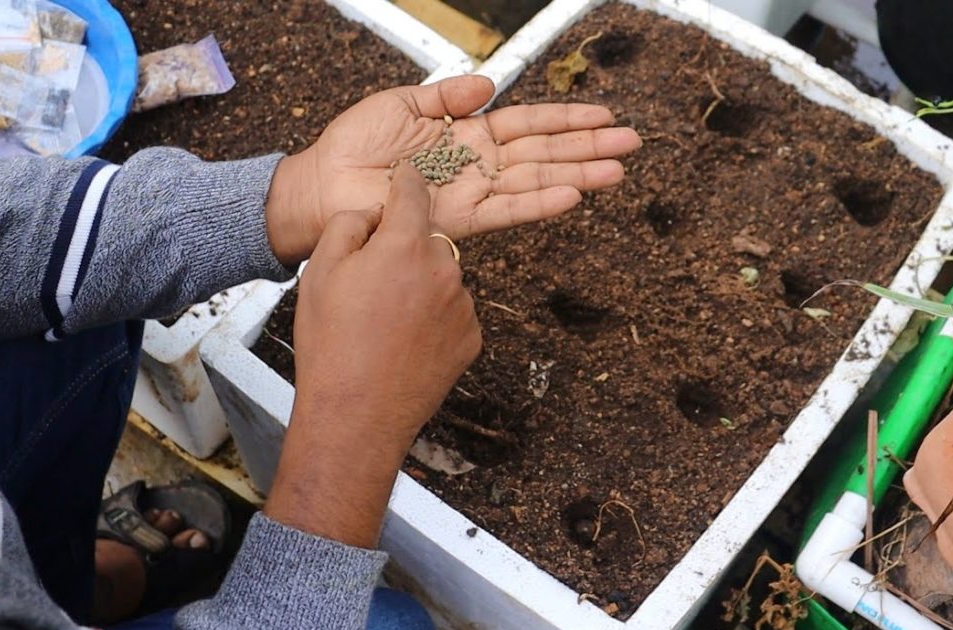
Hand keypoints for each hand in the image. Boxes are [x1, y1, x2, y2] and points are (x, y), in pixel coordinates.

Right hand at [264, 164, 480, 547]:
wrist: (357, 416)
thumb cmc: (331, 343)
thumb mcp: (319, 272)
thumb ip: (348, 226)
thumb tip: (372, 215)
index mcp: (405, 245)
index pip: (413, 193)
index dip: (405, 181)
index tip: (405, 176)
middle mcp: (445, 269)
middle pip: (426, 240)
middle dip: (403, 250)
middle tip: (369, 285)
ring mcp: (463, 306)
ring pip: (440, 278)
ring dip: (419, 287)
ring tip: (383, 324)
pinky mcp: (471, 339)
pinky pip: (452, 313)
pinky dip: (433, 320)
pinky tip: (402, 343)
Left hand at [266, 75, 642, 263]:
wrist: (321, 188)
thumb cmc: (353, 145)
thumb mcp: (401, 105)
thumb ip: (447, 96)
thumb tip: (489, 85)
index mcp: (467, 133)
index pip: (529, 124)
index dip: (567, 118)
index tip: (606, 115)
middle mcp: (477, 164)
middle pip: (545, 152)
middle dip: (589, 147)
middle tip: (632, 143)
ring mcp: (472, 193)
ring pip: (536, 181)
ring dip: (578, 175)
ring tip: (618, 172)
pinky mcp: (458, 219)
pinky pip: (506, 209)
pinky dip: (539, 203)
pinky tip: (572, 196)